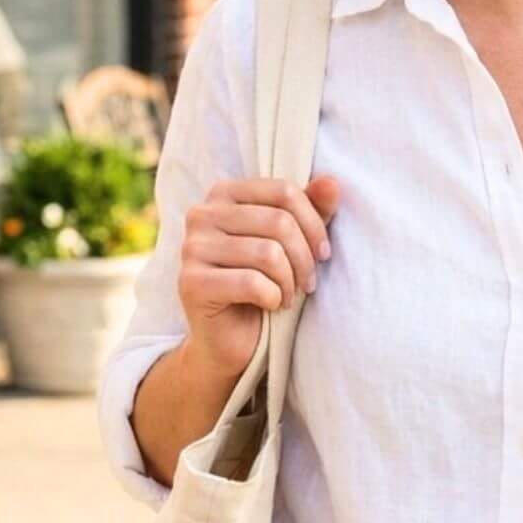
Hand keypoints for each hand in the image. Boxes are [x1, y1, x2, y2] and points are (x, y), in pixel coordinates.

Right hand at [180, 176, 339, 377]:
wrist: (230, 339)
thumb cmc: (265, 283)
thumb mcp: (292, 242)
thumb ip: (311, 208)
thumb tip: (332, 182)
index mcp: (224, 194)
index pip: (284, 191)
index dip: (314, 223)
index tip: (323, 253)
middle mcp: (201, 214)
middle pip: (278, 222)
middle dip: (305, 258)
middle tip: (308, 283)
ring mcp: (192, 248)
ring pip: (268, 253)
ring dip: (290, 281)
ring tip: (289, 295)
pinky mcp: (191, 283)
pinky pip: (252, 283)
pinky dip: (274, 297)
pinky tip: (271, 305)